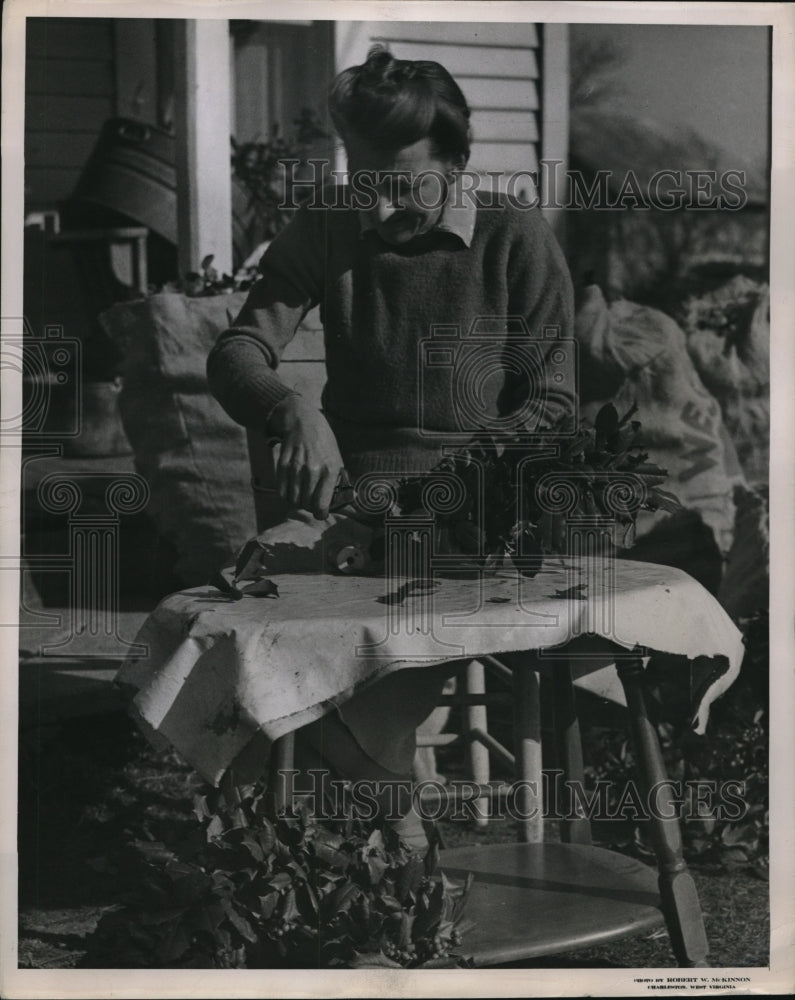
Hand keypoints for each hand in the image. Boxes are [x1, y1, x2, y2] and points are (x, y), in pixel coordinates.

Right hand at [268, 396, 343, 519]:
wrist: (304, 422)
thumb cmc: (324, 444)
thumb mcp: (337, 461)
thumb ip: (340, 484)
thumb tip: (349, 507)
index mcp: (330, 470)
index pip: (321, 505)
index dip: (321, 514)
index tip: (320, 513)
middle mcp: (313, 469)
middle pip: (306, 504)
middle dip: (309, 507)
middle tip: (311, 502)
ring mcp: (296, 467)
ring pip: (292, 500)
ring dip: (297, 501)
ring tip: (302, 495)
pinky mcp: (283, 464)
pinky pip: (281, 491)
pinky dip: (286, 495)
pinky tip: (292, 489)